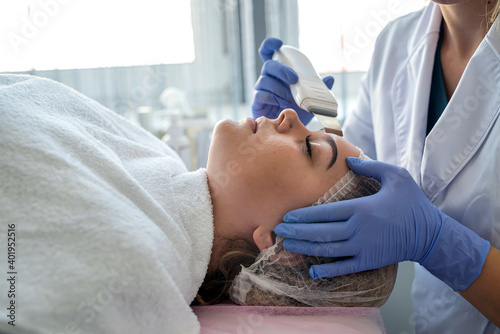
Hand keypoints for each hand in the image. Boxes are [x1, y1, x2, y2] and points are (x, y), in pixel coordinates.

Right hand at [252, 37, 333, 124]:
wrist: (286, 129)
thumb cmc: (295, 109)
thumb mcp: (309, 98)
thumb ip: (317, 88)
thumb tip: (330, 78)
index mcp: (278, 71)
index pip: (269, 53)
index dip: (270, 45)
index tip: (279, 43)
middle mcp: (267, 77)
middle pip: (269, 65)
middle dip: (282, 70)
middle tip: (294, 79)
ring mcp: (260, 89)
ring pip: (266, 81)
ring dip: (280, 89)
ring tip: (290, 99)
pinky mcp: (257, 101)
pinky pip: (262, 95)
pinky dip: (274, 98)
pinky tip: (283, 104)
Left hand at [275, 158, 489, 290]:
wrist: (430, 234)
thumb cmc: (412, 203)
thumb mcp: (396, 176)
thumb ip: (371, 167)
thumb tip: (350, 160)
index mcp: (361, 209)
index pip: (325, 213)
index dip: (304, 217)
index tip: (287, 217)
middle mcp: (358, 230)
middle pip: (320, 232)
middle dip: (297, 233)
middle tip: (278, 232)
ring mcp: (363, 248)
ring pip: (328, 250)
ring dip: (305, 249)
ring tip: (287, 246)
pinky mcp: (369, 261)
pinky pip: (344, 268)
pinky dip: (327, 271)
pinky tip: (312, 271)